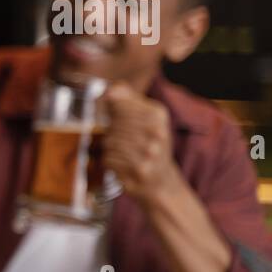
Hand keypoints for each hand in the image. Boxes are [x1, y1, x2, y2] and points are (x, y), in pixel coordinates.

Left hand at [102, 82, 180, 205]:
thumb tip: (111, 89)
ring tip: (122, 152)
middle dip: (112, 132)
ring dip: (111, 148)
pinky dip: (110, 161)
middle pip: (114, 125)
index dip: (111, 111)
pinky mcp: (139, 170)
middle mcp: (157, 133)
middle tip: (122, 139)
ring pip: (110, 142)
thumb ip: (128, 101)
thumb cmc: (151, 146)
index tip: (113, 115)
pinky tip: (121, 163)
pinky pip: (109, 159)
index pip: (120, 105)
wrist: (162, 182)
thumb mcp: (147, 119)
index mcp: (158, 116)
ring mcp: (149, 153)